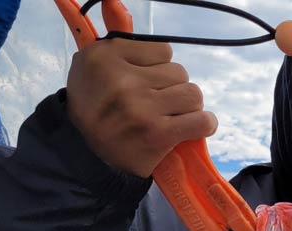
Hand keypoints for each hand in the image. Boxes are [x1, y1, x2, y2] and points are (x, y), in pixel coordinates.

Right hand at [66, 38, 217, 177]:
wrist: (87, 153)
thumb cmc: (96, 107)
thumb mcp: (94, 67)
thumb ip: (114, 37)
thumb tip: (115, 1)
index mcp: (104, 56)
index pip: (163, 51)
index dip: (159, 69)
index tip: (145, 84)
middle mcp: (121, 80)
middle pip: (180, 72)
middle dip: (174, 89)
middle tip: (158, 105)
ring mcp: (140, 107)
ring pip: (193, 94)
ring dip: (188, 108)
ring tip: (171, 117)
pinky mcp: (157, 133)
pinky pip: (202, 120)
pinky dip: (204, 124)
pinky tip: (192, 128)